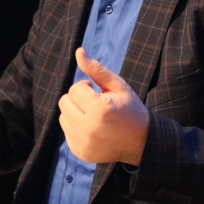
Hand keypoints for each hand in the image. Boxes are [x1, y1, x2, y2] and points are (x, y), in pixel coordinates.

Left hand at [58, 48, 149, 164]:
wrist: (141, 142)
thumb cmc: (130, 109)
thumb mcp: (118, 86)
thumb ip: (96, 69)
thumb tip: (78, 51)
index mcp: (100, 109)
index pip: (75, 89)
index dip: (87, 87)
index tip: (99, 93)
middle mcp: (89, 128)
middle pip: (64, 102)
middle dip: (78, 98)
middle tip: (94, 103)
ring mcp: (83, 143)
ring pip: (62, 116)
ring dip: (74, 112)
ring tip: (92, 115)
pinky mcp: (80, 152)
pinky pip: (66, 131)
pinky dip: (75, 127)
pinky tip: (92, 128)